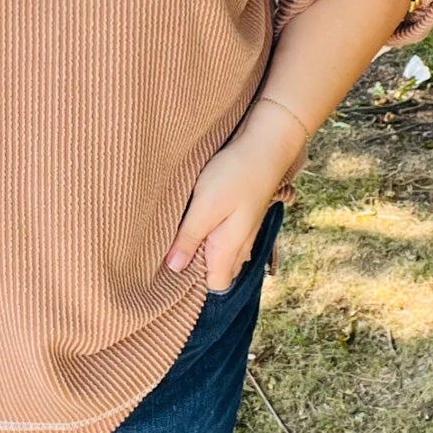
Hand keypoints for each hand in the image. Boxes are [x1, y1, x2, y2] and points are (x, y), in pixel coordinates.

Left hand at [164, 99, 304, 287]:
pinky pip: (223, 238)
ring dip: (201, 250)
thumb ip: (189, 238)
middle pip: (217, 272)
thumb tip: (174, 268)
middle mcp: (240, 245)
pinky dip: (209, 236)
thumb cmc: (234, 174)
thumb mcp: (205, 205)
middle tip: (168, 253)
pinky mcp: (241, 217)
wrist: (265, 146)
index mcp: (229, 248)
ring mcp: (243, 231)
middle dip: (195, 269)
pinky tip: (195, 222)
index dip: (193, 284)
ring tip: (178, 237)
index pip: (215, 285)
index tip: (168, 273)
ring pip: (220, 254)